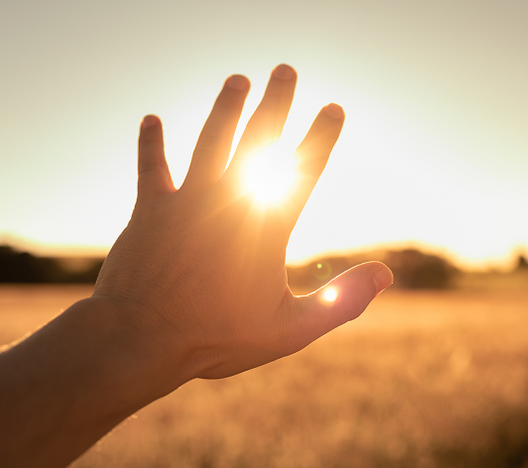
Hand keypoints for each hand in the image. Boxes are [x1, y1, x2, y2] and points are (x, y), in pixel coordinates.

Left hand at [93, 64, 391, 392]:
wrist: (141, 338)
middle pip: (258, 140)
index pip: (303, 170)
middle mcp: (229, 201)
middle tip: (285, 69)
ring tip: (238, 80)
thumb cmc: (217, 337)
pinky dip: (152, 143)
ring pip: (209, 141)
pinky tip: (152, 118)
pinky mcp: (150, 210)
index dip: (321, 136)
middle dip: (275, 102)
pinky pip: (152, 167)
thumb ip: (341, 301)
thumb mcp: (291, 329)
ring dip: (225, 108)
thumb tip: (386, 275)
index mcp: (266, 227)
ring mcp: (187, 201)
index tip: (333, 107)